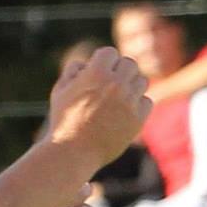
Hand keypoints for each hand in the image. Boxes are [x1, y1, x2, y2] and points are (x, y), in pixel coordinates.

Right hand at [45, 46, 150, 165]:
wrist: (73, 153)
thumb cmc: (63, 121)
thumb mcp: (60, 90)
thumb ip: (73, 71)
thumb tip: (87, 63)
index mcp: (96, 72)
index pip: (110, 53)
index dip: (103, 61)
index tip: (98, 72)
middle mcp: (116, 84)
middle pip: (129, 64)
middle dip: (119, 71)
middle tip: (110, 84)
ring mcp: (129, 101)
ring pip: (141, 81)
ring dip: (131, 86)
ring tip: (117, 98)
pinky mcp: (138, 119)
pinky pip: (146, 101)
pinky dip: (137, 104)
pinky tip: (125, 111)